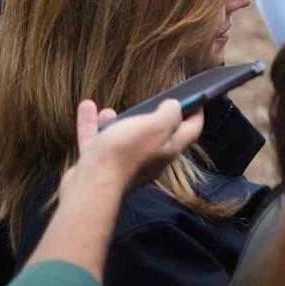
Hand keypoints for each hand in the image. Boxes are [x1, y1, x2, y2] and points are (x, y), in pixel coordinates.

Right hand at [66, 99, 201, 195]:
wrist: (92, 185)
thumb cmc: (126, 153)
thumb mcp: (156, 126)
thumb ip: (170, 114)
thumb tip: (176, 106)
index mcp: (168, 149)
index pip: (191, 131)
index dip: (196, 114)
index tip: (196, 100)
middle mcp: (150, 158)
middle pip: (158, 136)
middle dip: (156, 119)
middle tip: (154, 103)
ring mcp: (123, 164)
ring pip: (124, 138)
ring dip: (119, 122)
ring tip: (112, 110)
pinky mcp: (100, 166)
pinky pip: (98, 141)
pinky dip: (93, 125)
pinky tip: (88, 108)